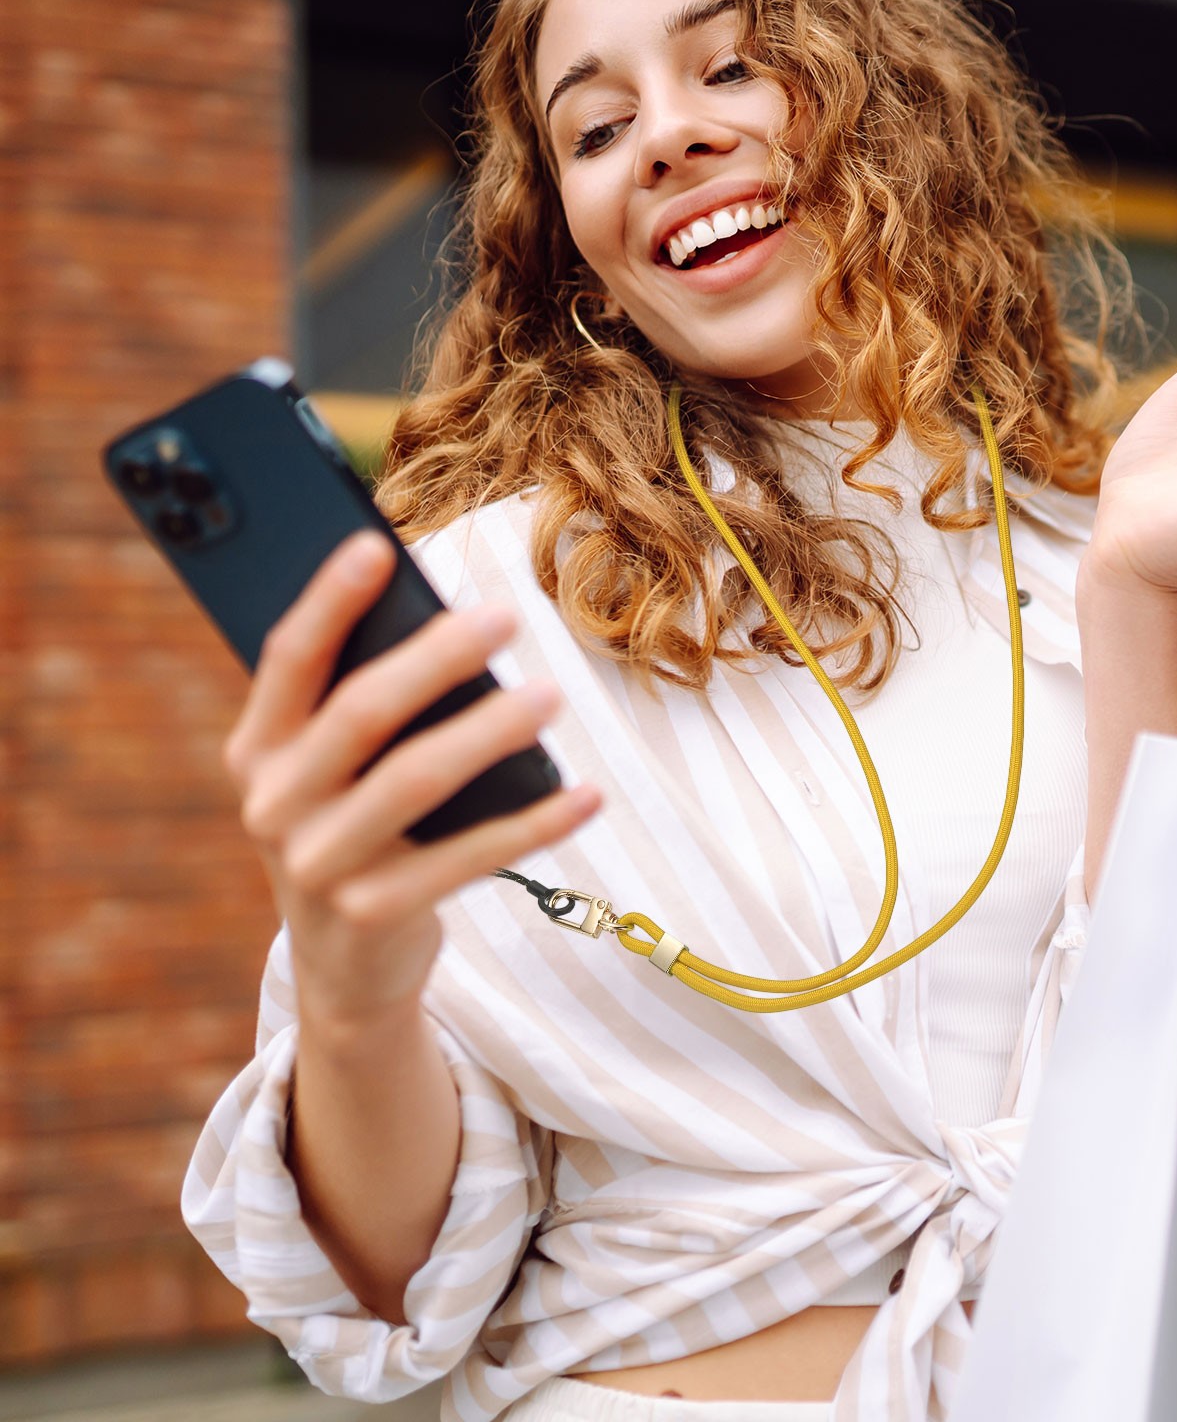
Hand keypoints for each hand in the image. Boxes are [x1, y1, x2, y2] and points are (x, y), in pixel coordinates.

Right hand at [222, 532, 601, 1034]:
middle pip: (360, 713)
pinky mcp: (375, 913)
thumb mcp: (330, 774)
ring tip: (552, 695)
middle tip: (506, 615)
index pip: (288, 659)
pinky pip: (469, 857)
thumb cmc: (353, 830)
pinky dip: (534, 822)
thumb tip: (452, 627)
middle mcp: (274, 804)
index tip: (376, 545)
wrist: (344, 965)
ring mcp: (320, 865)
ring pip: (415, 779)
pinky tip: (585, 793)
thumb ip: (360, 709)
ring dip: (490, 731)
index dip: (329, 601)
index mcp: (258, 750)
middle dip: (435, 657)